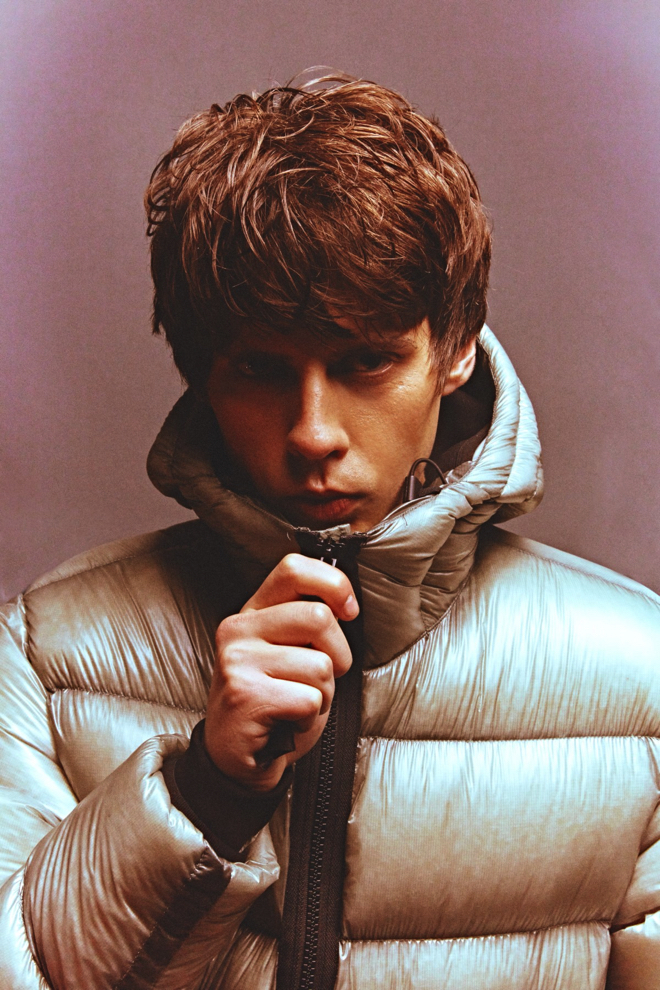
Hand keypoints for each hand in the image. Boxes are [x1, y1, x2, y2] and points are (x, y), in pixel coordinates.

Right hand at [204, 554, 358, 790]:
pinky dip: (310, 716)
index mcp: (252, 611)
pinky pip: (310, 698)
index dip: (333, 584)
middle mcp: (238, 629)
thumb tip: (346, 601)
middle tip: (319, 679)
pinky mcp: (244, 696)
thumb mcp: (289, 650)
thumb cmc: (275, 701)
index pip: (294, 569)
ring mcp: (237, 661)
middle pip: (319, 617)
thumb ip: (306, 621)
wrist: (239, 757)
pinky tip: (287, 721)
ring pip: (320, 665)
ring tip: (296, 703)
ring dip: (323, 693)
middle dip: (337, 655)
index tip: (348, 611)